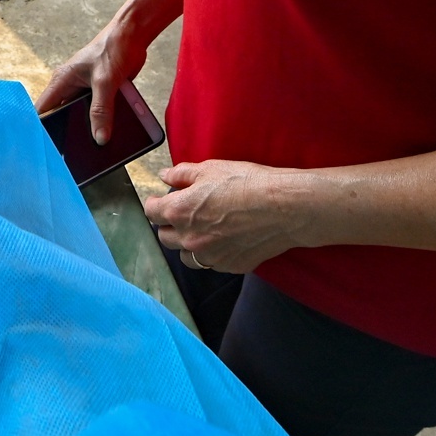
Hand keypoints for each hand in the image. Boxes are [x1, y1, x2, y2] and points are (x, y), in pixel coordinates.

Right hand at [36, 13, 148, 143]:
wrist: (133, 34)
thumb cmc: (112, 47)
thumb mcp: (105, 80)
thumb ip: (101, 109)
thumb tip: (100, 138)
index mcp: (62, 81)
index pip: (43, 109)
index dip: (40, 128)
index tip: (44, 148)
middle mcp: (70, 87)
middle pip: (63, 117)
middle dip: (67, 134)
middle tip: (71, 156)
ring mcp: (86, 91)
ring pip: (83, 117)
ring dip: (89, 129)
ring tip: (92, 151)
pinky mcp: (101, 93)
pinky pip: (99, 113)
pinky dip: (104, 122)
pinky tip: (110, 136)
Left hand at [145, 159, 318, 273]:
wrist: (283, 207)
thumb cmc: (247, 183)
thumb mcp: (210, 169)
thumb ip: (182, 174)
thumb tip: (166, 176)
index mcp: (180, 211)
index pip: (152, 213)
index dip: (154, 204)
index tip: (159, 201)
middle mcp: (190, 238)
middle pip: (165, 237)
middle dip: (169, 225)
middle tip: (181, 214)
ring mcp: (210, 256)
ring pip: (186, 256)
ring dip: (188, 244)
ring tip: (201, 230)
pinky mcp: (230, 266)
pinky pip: (211, 263)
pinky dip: (211, 253)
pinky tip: (223, 239)